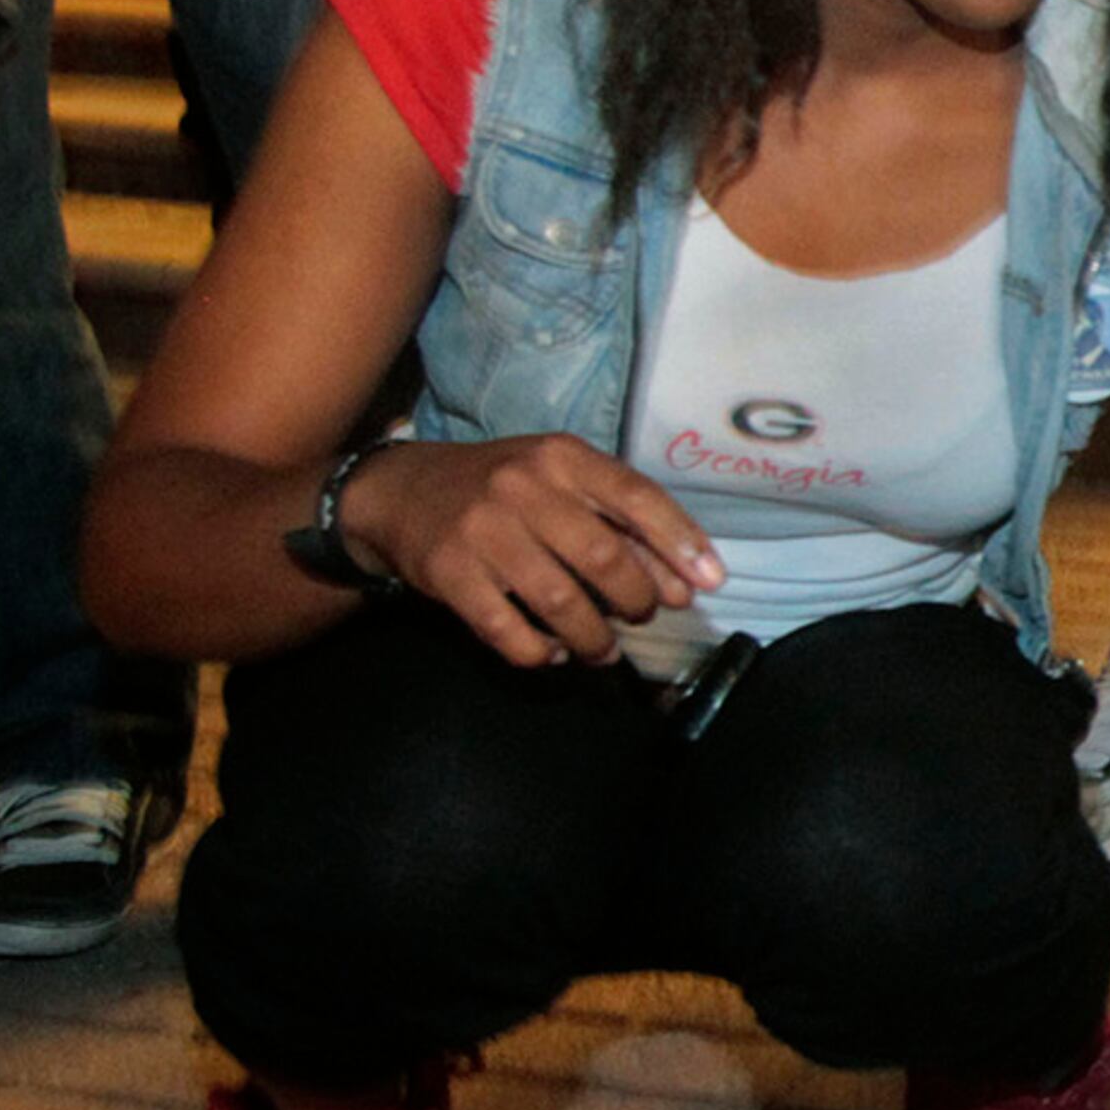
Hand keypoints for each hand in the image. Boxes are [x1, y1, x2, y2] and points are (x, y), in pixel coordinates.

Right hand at [344, 435, 723, 667]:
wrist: (399, 491)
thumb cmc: (500, 489)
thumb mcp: (559, 483)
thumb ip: (620, 523)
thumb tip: (684, 584)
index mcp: (561, 457)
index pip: (637, 498)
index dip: (680, 543)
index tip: (711, 583)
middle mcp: (522, 487)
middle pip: (603, 557)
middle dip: (637, 599)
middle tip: (641, 615)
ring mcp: (482, 531)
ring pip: (560, 601)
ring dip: (594, 636)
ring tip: (603, 648)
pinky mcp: (449, 573)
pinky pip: (507, 629)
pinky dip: (538, 651)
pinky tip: (551, 652)